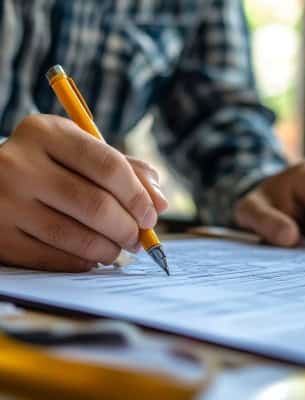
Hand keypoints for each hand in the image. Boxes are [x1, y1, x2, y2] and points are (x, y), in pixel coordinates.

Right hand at [0, 114, 166, 271]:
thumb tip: (160, 203)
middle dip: (128, 228)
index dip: (138, 196)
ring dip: (108, 249)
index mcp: (46, 133)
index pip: (109, 166)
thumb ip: (126, 170)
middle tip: (139, 238)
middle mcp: (20, 163)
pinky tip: (92, 257)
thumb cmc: (49, 165)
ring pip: (74, 236)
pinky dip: (81, 261)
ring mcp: (4, 201)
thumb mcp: (80, 151)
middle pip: (95, 205)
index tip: (152, 215)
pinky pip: (52, 257)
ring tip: (119, 249)